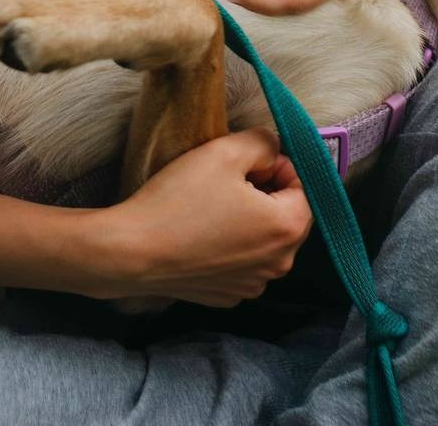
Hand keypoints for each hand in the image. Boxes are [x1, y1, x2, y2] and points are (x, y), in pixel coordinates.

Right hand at [95, 129, 310, 307]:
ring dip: (248, 218)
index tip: (243, 162)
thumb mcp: (225, 151)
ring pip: (264, 238)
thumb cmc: (180, 200)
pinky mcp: (227, 296)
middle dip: (264, 192)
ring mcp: (253, 285)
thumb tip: (274, 150)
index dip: (276, 165)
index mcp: (288, 228)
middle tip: (225, 179)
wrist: (133, 251)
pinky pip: (242, 260)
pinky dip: (230, 244)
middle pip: (287, 214)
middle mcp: (279, 264)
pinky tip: (201, 232)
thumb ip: (263, 141)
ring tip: (210, 205)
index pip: (305, 185)